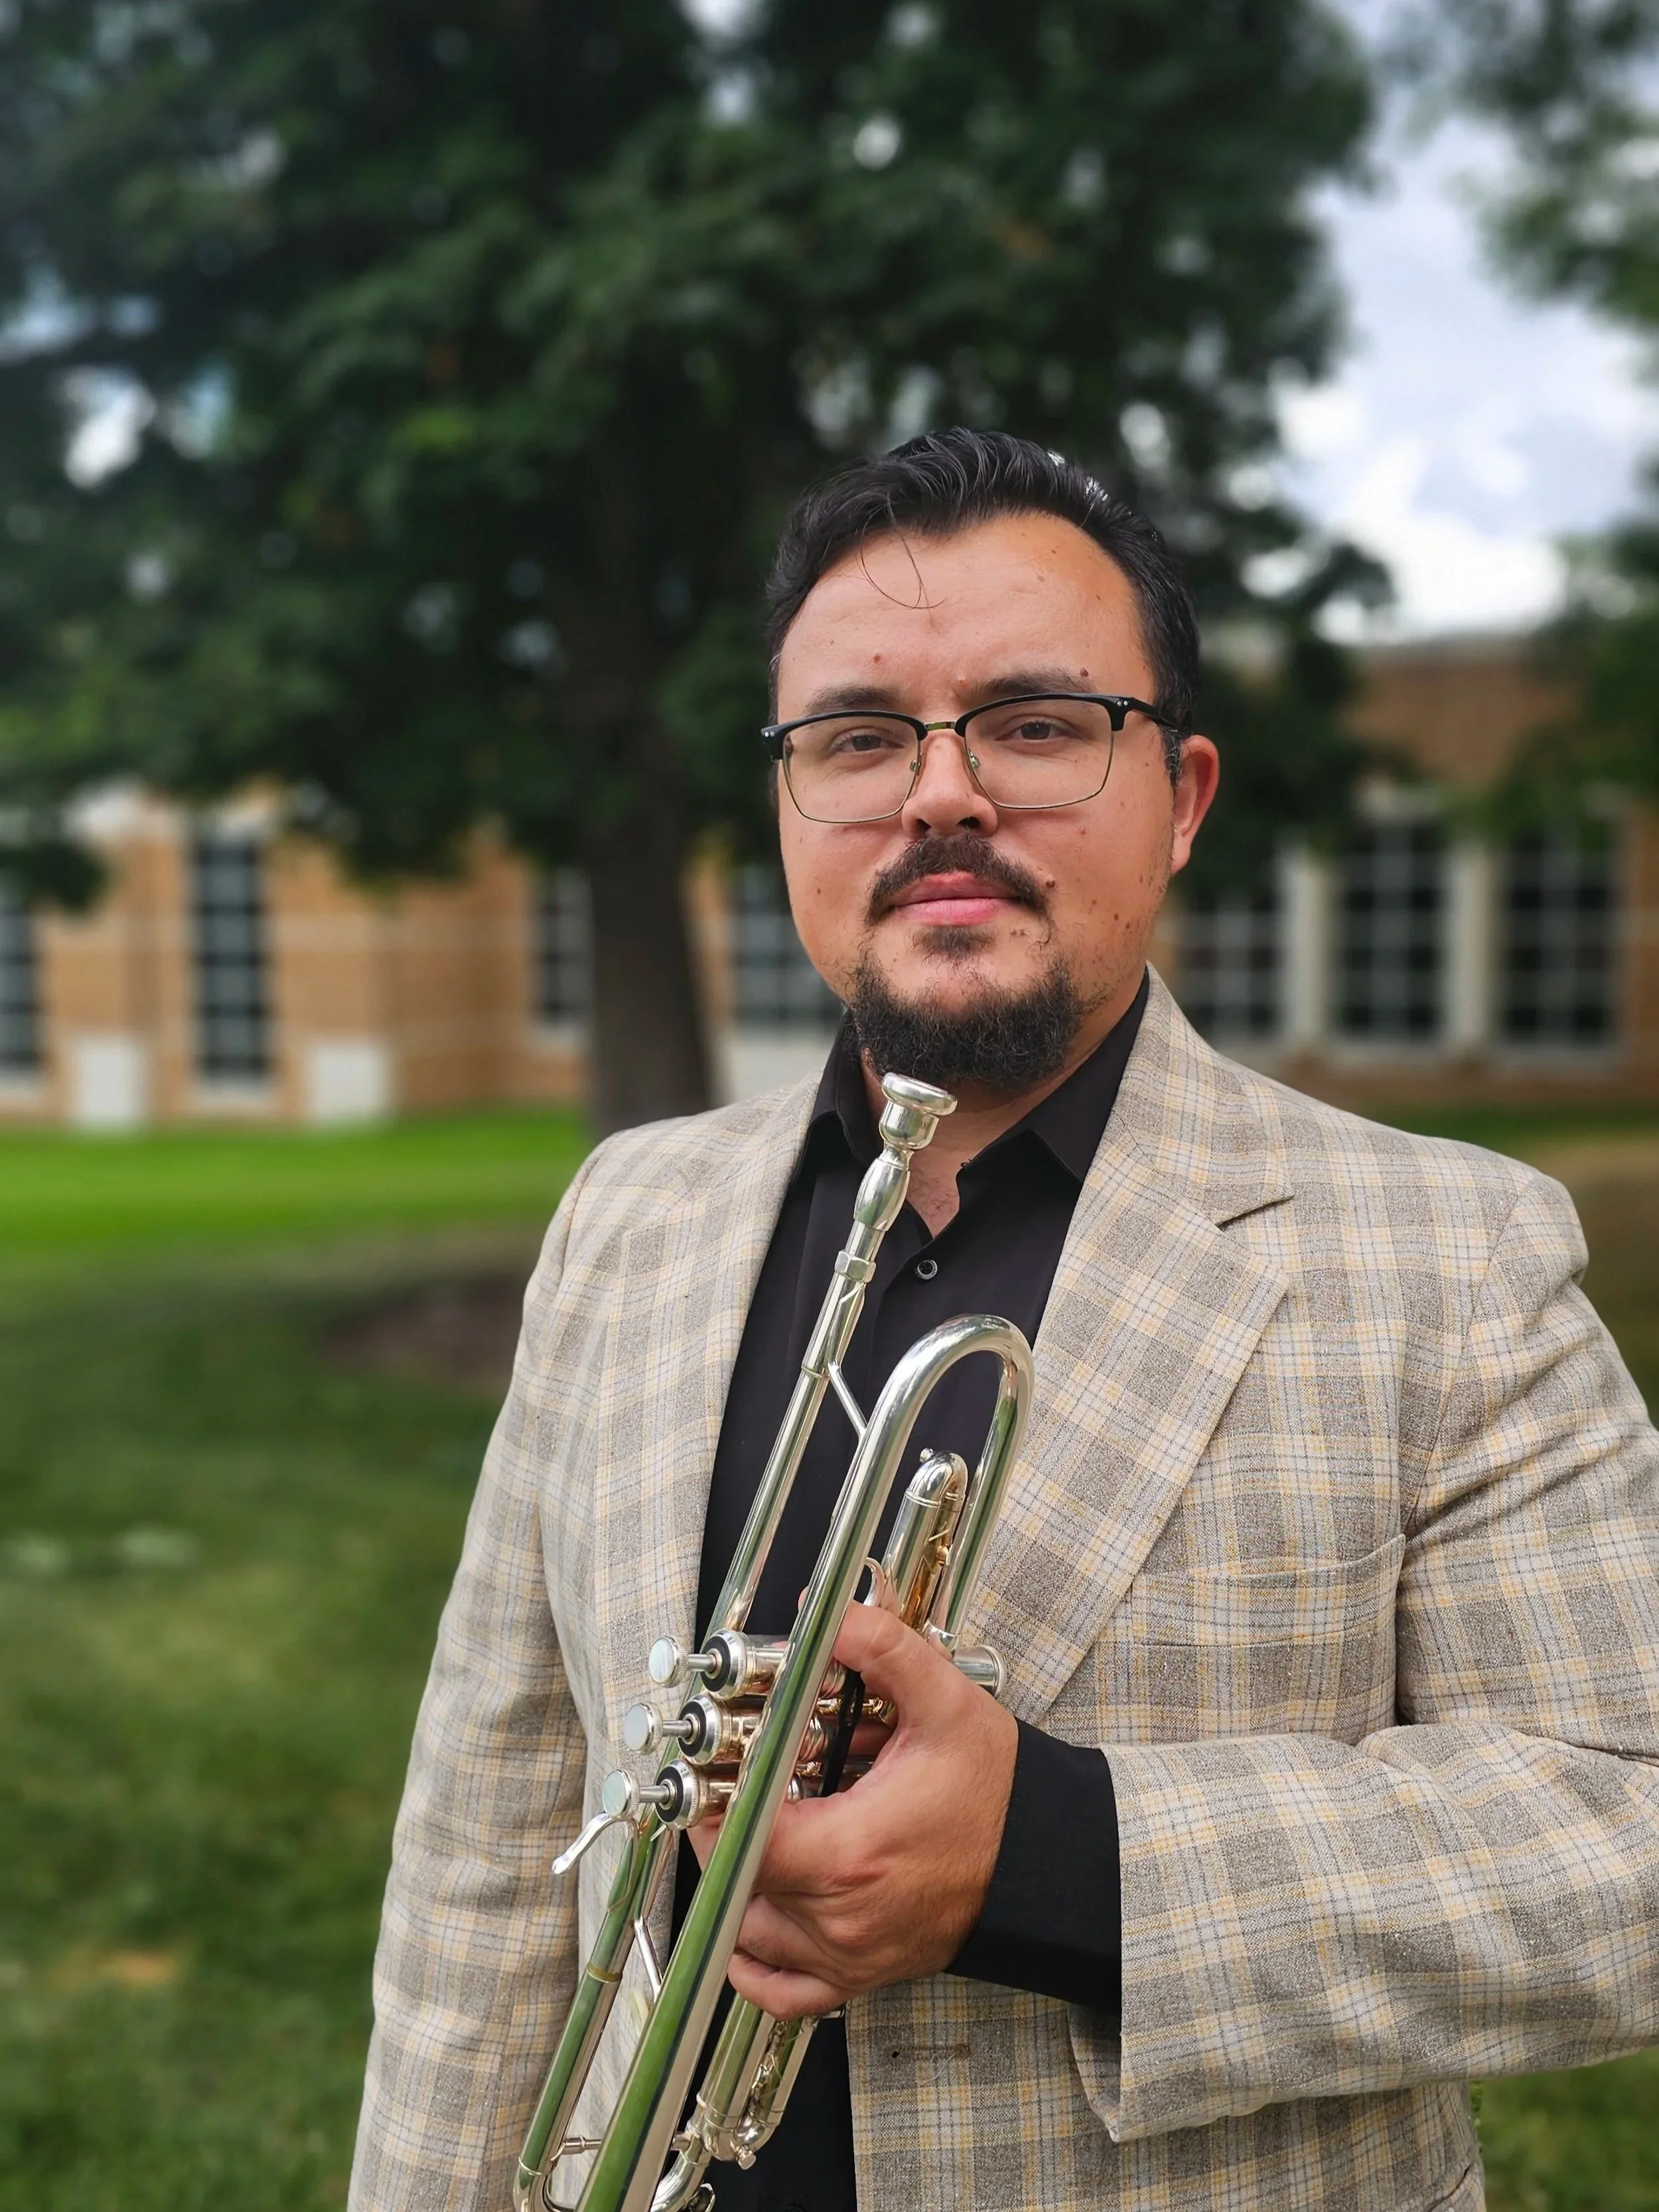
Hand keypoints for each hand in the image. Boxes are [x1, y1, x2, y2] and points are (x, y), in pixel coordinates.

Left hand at [705, 1602, 1018, 2019]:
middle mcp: (840, 1917)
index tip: (719, 1773)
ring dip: (738, 1886)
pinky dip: (754, 1966)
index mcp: (848, 1854)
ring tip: (756, 1837)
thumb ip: (883, 1649)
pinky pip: (783, 1994)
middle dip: (726, 1831)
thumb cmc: (996, 1792)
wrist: (1046, 1860)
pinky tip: (750, 1927)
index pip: (739, 1843)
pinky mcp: (860, 1974)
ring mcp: (848, 1954)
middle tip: (736, 1790)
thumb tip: (826, 1616)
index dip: (715, 1805)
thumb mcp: (945, 1703)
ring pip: (749, 1935)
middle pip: (735, 1884)